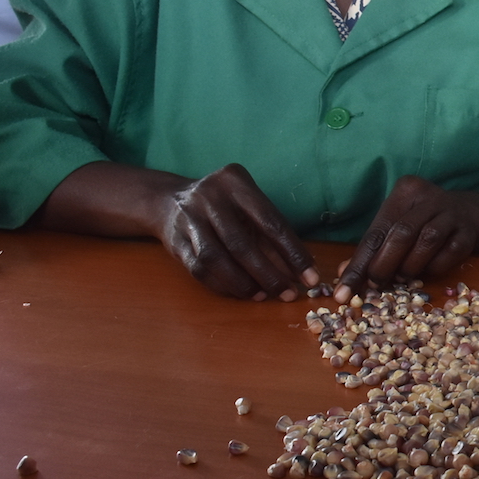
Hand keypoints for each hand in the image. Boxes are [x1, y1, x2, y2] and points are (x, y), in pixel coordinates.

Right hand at [153, 164, 319, 300]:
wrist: (168, 200)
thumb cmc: (224, 206)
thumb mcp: (247, 204)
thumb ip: (270, 232)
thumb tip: (300, 271)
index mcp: (236, 182)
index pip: (271, 222)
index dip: (293, 253)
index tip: (310, 277)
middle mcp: (210, 197)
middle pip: (241, 244)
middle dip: (269, 274)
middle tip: (288, 294)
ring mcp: (188, 218)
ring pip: (216, 259)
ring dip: (243, 283)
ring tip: (263, 296)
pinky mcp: (174, 240)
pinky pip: (199, 270)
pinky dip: (223, 285)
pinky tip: (240, 293)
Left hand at [334, 177, 478, 299]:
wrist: (469, 214)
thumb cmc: (423, 223)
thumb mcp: (397, 227)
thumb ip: (374, 249)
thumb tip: (345, 275)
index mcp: (406, 191)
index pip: (377, 230)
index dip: (359, 262)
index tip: (344, 291)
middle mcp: (430, 197)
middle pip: (402, 231)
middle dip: (385, 263)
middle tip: (377, 284)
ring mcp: (453, 213)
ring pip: (428, 239)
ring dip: (411, 264)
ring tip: (402, 278)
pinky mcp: (469, 231)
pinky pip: (451, 251)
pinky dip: (436, 265)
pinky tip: (429, 272)